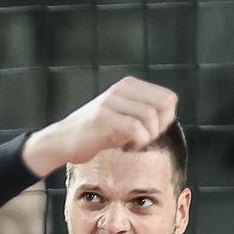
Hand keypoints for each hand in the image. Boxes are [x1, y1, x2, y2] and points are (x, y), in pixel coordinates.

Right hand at [22, 77, 177, 177]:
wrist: (64, 140)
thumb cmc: (97, 133)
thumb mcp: (124, 118)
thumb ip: (145, 113)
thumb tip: (170, 116)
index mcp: (129, 85)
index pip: (168, 98)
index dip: (167, 119)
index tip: (152, 132)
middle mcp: (121, 89)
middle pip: (163, 106)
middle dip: (160, 128)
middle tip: (145, 140)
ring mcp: (111, 101)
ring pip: (150, 116)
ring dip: (149, 136)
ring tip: (136, 144)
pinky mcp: (102, 117)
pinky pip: (134, 128)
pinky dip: (138, 141)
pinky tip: (129, 148)